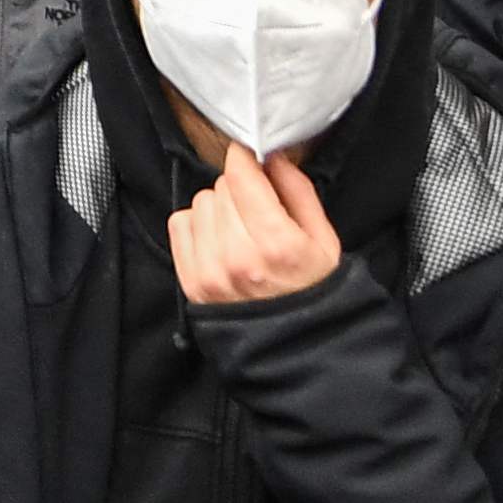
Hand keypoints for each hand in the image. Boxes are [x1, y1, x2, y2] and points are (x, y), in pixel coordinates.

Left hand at [167, 145, 344, 305]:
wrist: (296, 346)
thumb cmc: (314, 290)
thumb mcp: (324, 240)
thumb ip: (298, 192)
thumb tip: (272, 158)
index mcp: (276, 244)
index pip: (241, 177)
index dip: (244, 158)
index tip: (249, 156)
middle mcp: (238, 257)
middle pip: (220, 188)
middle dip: (239, 189)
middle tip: (256, 209)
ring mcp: (210, 272)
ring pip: (199, 204)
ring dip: (218, 208)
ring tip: (239, 229)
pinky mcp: (191, 283)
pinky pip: (178, 225)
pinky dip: (197, 225)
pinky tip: (219, 240)